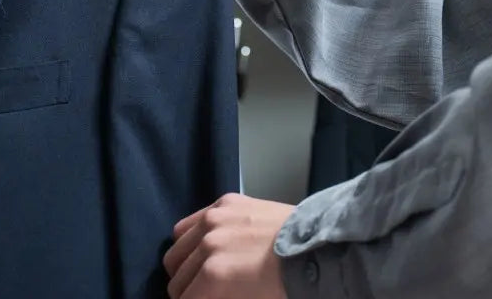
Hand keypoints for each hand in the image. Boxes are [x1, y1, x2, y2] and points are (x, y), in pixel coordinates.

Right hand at [164, 194, 293, 298]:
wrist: (315, 248)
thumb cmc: (284, 285)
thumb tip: (207, 296)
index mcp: (214, 276)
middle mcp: (208, 244)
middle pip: (175, 278)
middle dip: (186, 291)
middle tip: (202, 294)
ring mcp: (215, 219)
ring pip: (176, 250)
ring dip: (184, 265)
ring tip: (199, 272)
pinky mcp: (224, 202)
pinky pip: (189, 224)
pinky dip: (191, 238)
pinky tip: (205, 246)